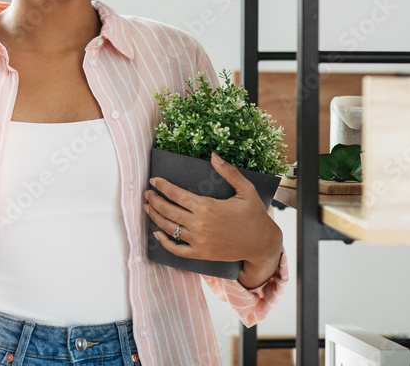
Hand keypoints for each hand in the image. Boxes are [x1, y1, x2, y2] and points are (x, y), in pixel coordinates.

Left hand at [144, 152, 282, 286]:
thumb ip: (229, 172)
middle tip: (147, 193)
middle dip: (154, 200)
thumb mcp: (246, 189)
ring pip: (168, 228)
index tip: (154, 180)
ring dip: (155, 217)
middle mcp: (199, 224)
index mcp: (207, 206)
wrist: (262, 244)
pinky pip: (176, 249)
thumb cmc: (254, 215)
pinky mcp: (200, 253)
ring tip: (148, 208)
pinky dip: (164, 242)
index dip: (162, 186)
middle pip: (168, 210)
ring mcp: (198, 241)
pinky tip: (157, 233)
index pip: (176, 194)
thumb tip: (214, 155)